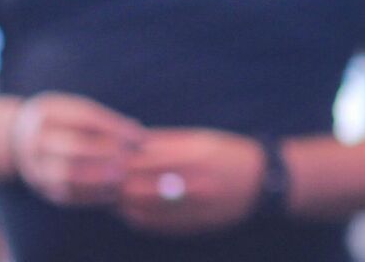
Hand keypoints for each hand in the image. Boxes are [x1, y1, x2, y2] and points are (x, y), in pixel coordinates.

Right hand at [10, 92, 144, 206]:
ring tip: (122, 176)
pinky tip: (112, 192)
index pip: (84, 119)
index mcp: (47, 115)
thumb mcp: (74, 109)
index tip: (139, 135)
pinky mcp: (43, 189)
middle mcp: (38, 141)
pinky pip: (66, 195)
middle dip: (106, 154)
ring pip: (66, 176)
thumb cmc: (61, 121)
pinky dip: (91, 195)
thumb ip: (103, 120)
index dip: (115, 128)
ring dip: (99, 178)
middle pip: (72, 148)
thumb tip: (139, 136)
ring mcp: (37, 167)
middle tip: (129, 157)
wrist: (17, 141)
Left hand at [117, 129, 268, 235]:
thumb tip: (130, 143)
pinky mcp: (188, 226)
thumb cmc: (229, 154)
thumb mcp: (201, 139)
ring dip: (120, 202)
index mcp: (192, 155)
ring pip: (138, 208)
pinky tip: (129, 209)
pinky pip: (150, 225)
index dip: (118, 159)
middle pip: (133, 186)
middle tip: (102, 177)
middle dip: (114, 183)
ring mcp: (189, 207)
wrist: (262, 183)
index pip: (140, 159)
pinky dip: (134, 217)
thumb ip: (165, 142)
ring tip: (113, 194)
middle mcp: (189, 183)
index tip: (106, 157)